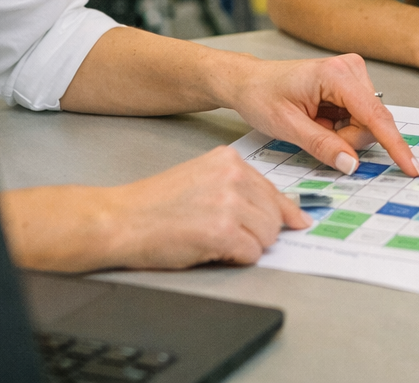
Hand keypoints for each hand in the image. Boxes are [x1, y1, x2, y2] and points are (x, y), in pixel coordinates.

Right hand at [103, 146, 311, 267]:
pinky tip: (211, 249)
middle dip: (259, 233)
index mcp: (229, 160)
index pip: (274, 190)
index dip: (285, 213)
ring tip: (215, 241)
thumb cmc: (154, 205)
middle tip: (229, 237)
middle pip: (275, 215)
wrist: (119, 220)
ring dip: (247, 247)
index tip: (298, 222)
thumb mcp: (201, 180)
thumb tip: (285, 213)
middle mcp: (233, 176)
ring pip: (267, 236)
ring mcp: (228, 202)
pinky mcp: (222, 231)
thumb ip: (240, 189)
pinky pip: (251, 253)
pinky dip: (236, 259)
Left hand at [221, 52, 418, 176]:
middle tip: (314, 134)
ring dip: (342, 135)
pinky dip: (341, 128)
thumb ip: (322, 146)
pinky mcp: (352, 84)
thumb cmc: (261, 96)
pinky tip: (320, 119)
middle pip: (370, 124)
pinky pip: (359, 119)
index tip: (412, 167)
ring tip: (313, 123)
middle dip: (347, 140)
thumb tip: (352, 165)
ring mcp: (354, 75)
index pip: (374, 116)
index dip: (395, 145)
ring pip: (366, 125)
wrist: (248, 81)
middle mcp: (351, 69)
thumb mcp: (287, 127)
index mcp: (336, 74)